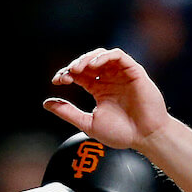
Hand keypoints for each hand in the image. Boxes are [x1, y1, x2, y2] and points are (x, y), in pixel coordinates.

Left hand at [44, 47, 169, 149]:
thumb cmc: (121, 133)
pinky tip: (93, 65)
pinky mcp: (134, 72)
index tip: (57, 81)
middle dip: (75, 66)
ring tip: (77, 68)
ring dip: (87, 58)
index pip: (79, 75)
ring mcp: (121, 75)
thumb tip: (46, 103)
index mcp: (99, 90)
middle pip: (88, 62)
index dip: (66, 74)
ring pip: (102, 55)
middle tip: (66, 75)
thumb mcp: (87, 123)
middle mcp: (109, 80)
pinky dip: (104, 57)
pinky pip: (118, 56)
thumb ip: (67, 112)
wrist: (145, 137)